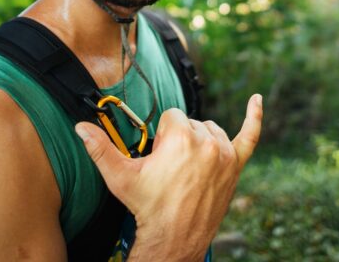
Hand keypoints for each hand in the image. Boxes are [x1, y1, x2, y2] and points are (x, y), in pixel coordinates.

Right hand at [75, 94, 262, 260]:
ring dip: (200, 141)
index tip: (159, 158)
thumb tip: (80, 127)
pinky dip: (254, 117)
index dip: (162, 137)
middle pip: (191, 122)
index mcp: (181, 136)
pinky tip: (257, 99)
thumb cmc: (147, 206)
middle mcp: (207, 141)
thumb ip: (100, 148)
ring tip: (187, 167)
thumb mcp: (120, 176)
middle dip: (179, 140)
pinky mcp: (236, 165)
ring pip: (211, 130)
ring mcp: (225, 154)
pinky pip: (250, 136)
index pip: (172, 116)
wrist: (174, 238)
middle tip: (170, 170)